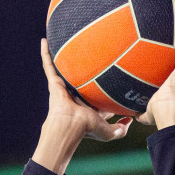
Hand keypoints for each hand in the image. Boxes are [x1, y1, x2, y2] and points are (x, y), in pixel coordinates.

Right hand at [31, 38, 130, 174]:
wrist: (70, 125)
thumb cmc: (87, 129)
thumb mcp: (108, 133)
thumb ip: (121, 130)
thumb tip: (130, 121)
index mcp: (86, 107)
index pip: (96, 95)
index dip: (104, 89)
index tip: (112, 78)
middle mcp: (75, 96)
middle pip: (80, 80)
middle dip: (83, 69)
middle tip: (91, 54)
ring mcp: (63, 88)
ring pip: (63, 70)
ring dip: (61, 58)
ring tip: (64, 43)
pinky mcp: (54, 83)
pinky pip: (49, 65)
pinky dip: (45, 54)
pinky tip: (44, 42)